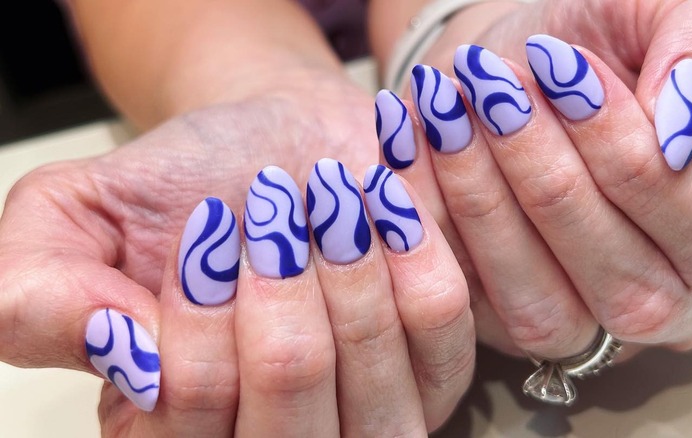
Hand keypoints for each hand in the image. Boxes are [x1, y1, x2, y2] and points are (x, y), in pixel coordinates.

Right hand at [0, 73, 474, 431]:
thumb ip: (44, 294)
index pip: (187, 403)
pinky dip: (408, 243)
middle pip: (287, 385)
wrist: (277, 144)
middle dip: (277, 272)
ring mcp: (367, 418)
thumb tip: (124, 351)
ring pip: (369, 367)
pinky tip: (380, 198)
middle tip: (269, 202)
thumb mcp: (75, 216)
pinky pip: (440, 324)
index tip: (206, 226)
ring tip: (323, 193)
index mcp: (175, 429)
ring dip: (343, 258)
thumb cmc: (187, 183)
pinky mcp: (436, 371)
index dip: (197, 304)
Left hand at [371, 0, 691, 359]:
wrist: (506, 70)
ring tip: (450, 110)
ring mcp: (586, 325)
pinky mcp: (504, 325)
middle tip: (497, 90)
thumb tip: (680, 127)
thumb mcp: (666, 12)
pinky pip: (465, 303)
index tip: (567, 73)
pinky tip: (412, 144)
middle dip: (548, 179)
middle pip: (624, 284)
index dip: (629, 157)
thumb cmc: (594, 45)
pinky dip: (430, 223)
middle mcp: (671, 300)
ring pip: (544, 308)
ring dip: (486, 206)